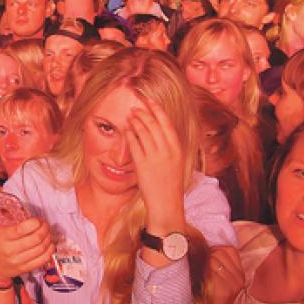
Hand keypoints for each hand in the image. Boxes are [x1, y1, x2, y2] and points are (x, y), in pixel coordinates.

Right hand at [0, 213, 53, 279]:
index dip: (35, 222)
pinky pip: (43, 260)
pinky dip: (50, 251)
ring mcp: (18, 261)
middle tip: (45, 224)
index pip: (22, 229)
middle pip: (36, 238)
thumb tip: (12, 201)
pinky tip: (50, 244)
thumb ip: (0, 211)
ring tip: (47, 232)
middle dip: (44, 229)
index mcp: (2, 236)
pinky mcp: (25, 268)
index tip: (37, 219)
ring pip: (41, 249)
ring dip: (48, 238)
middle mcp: (10, 250)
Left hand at [126, 101, 185, 229]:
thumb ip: (170, 146)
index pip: (166, 122)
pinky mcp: (142, 164)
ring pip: (142, 131)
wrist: (167, 203)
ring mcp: (154, 156)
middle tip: (135, 107)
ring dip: (135, 121)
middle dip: (143, 112)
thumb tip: (161, 130)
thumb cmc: (171, 183)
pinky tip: (126, 129)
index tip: (149, 100)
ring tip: (130, 115)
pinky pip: (134, 144)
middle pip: (152, 123)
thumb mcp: (177, 161)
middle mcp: (167, 150)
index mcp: (177, 148)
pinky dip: (129, 134)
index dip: (157, 108)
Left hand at [204, 246, 244, 303]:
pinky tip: (204, 278)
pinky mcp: (225, 287)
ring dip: (205, 262)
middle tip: (204, 262)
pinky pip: (211, 269)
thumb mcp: (224, 277)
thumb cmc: (215, 292)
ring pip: (213, 258)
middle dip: (209, 254)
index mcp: (240, 273)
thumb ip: (222, 263)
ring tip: (204, 271)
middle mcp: (239, 276)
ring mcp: (233, 282)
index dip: (218, 248)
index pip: (231, 250)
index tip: (211, 254)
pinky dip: (204, 270)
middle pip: (220, 251)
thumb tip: (209, 247)